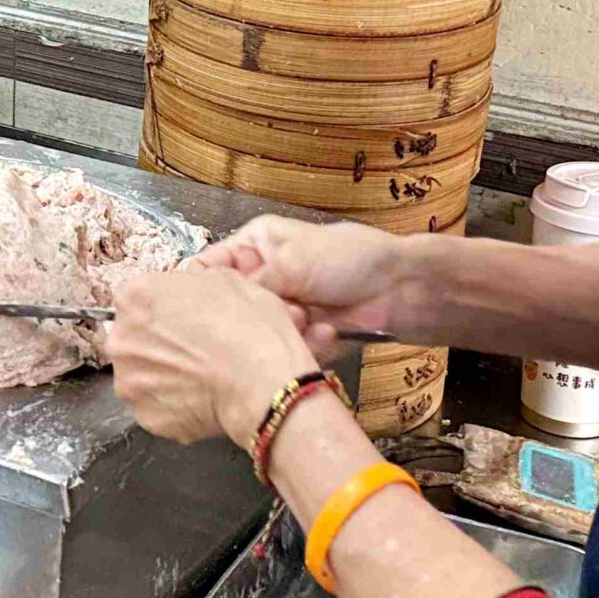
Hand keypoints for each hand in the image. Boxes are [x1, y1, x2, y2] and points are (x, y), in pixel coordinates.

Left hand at [109, 268, 320, 446]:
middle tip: (194, 349)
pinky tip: (201, 398)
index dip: (165, 307)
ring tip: (201, 377)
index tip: (185, 317)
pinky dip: (174, 404)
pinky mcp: (145, 416)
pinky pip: (156, 406)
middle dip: (157, 342)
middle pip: (133, 338)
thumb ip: (193, 283)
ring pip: (142, 374)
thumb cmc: (250, 328)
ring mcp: (129, 382)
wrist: (264, 384)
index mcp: (136, 296)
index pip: (138, 298)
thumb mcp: (227, 279)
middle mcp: (122, 339)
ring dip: (164, 375)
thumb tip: (192, 292)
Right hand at [197, 217, 413, 355]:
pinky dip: (301, 345)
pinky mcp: (295, 338)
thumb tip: (211, 300)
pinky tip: (326, 330)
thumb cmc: (348, 259)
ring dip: (279, 330)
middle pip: (228, 306)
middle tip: (276, 309)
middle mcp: (261, 278)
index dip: (201, 289)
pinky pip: (280, 350)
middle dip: (249, 314)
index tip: (202, 306)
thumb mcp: (293, 259)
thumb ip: (249, 281)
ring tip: (307, 318)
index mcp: (253, 247)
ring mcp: (278, 310)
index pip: (207, 267)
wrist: (398, 290)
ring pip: (253, 333)